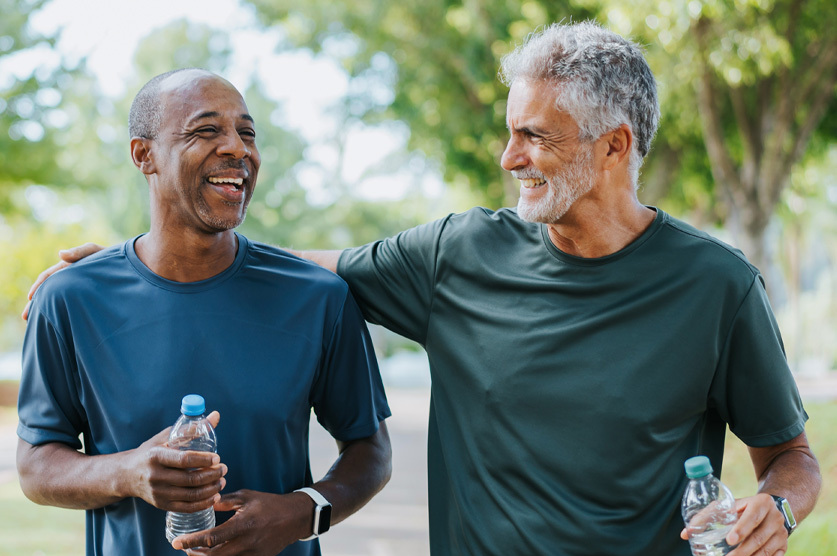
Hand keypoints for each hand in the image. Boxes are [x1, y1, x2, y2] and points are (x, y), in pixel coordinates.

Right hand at [22, 242, 103, 319]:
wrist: (126, 265)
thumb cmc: (111, 257)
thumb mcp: (95, 252)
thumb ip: (80, 252)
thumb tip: (60, 254)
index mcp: (67, 268)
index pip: (48, 277)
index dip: (38, 287)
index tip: (31, 298)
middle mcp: (68, 279)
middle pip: (48, 291)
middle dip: (36, 304)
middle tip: (25, 317)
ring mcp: (75, 289)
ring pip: (57, 300)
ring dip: (46, 310)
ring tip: (36, 324)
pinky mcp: (85, 298)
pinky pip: (69, 306)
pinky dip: (61, 312)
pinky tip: (58, 323)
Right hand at [126, 411, 226, 512]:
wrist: (127, 475)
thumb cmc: (151, 452)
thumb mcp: (166, 436)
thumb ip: (191, 428)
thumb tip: (216, 415)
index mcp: (156, 456)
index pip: (183, 459)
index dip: (203, 460)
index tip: (218, 458)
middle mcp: (155, 476)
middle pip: (190, 479)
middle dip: (212, 475)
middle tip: (224, 469)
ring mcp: (158, 493)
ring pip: (191, 495)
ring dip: (211, 489)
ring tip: (222, 481)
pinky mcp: (161, 504)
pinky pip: (186, 507)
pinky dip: (203, 503)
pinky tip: (214, 496)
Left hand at [172, 489, 312, 554]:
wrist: (294, 518)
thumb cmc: (270, 504)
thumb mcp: (247, 496)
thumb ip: (226, 501)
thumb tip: (207, 502)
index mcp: (243, 525)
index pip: (212, 538)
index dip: (191, 542)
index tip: (176, 543)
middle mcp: (247, 543)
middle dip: (195, 554)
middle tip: (184, 548)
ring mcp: (252, 554)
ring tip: (196, 551)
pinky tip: (214, 552)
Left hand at [680, 494, 787, 555]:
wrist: (772, 509)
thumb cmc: (742, 507)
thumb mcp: (728, 506)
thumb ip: (707, 516)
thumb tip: (685, 534)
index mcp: (761, 503)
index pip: (752, 517)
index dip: (741, 529)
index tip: (730, 540)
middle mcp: (775, 518)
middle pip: (759, 538)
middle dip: (742, 551)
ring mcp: (782, 533)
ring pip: (766, 551)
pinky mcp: (784, 545)